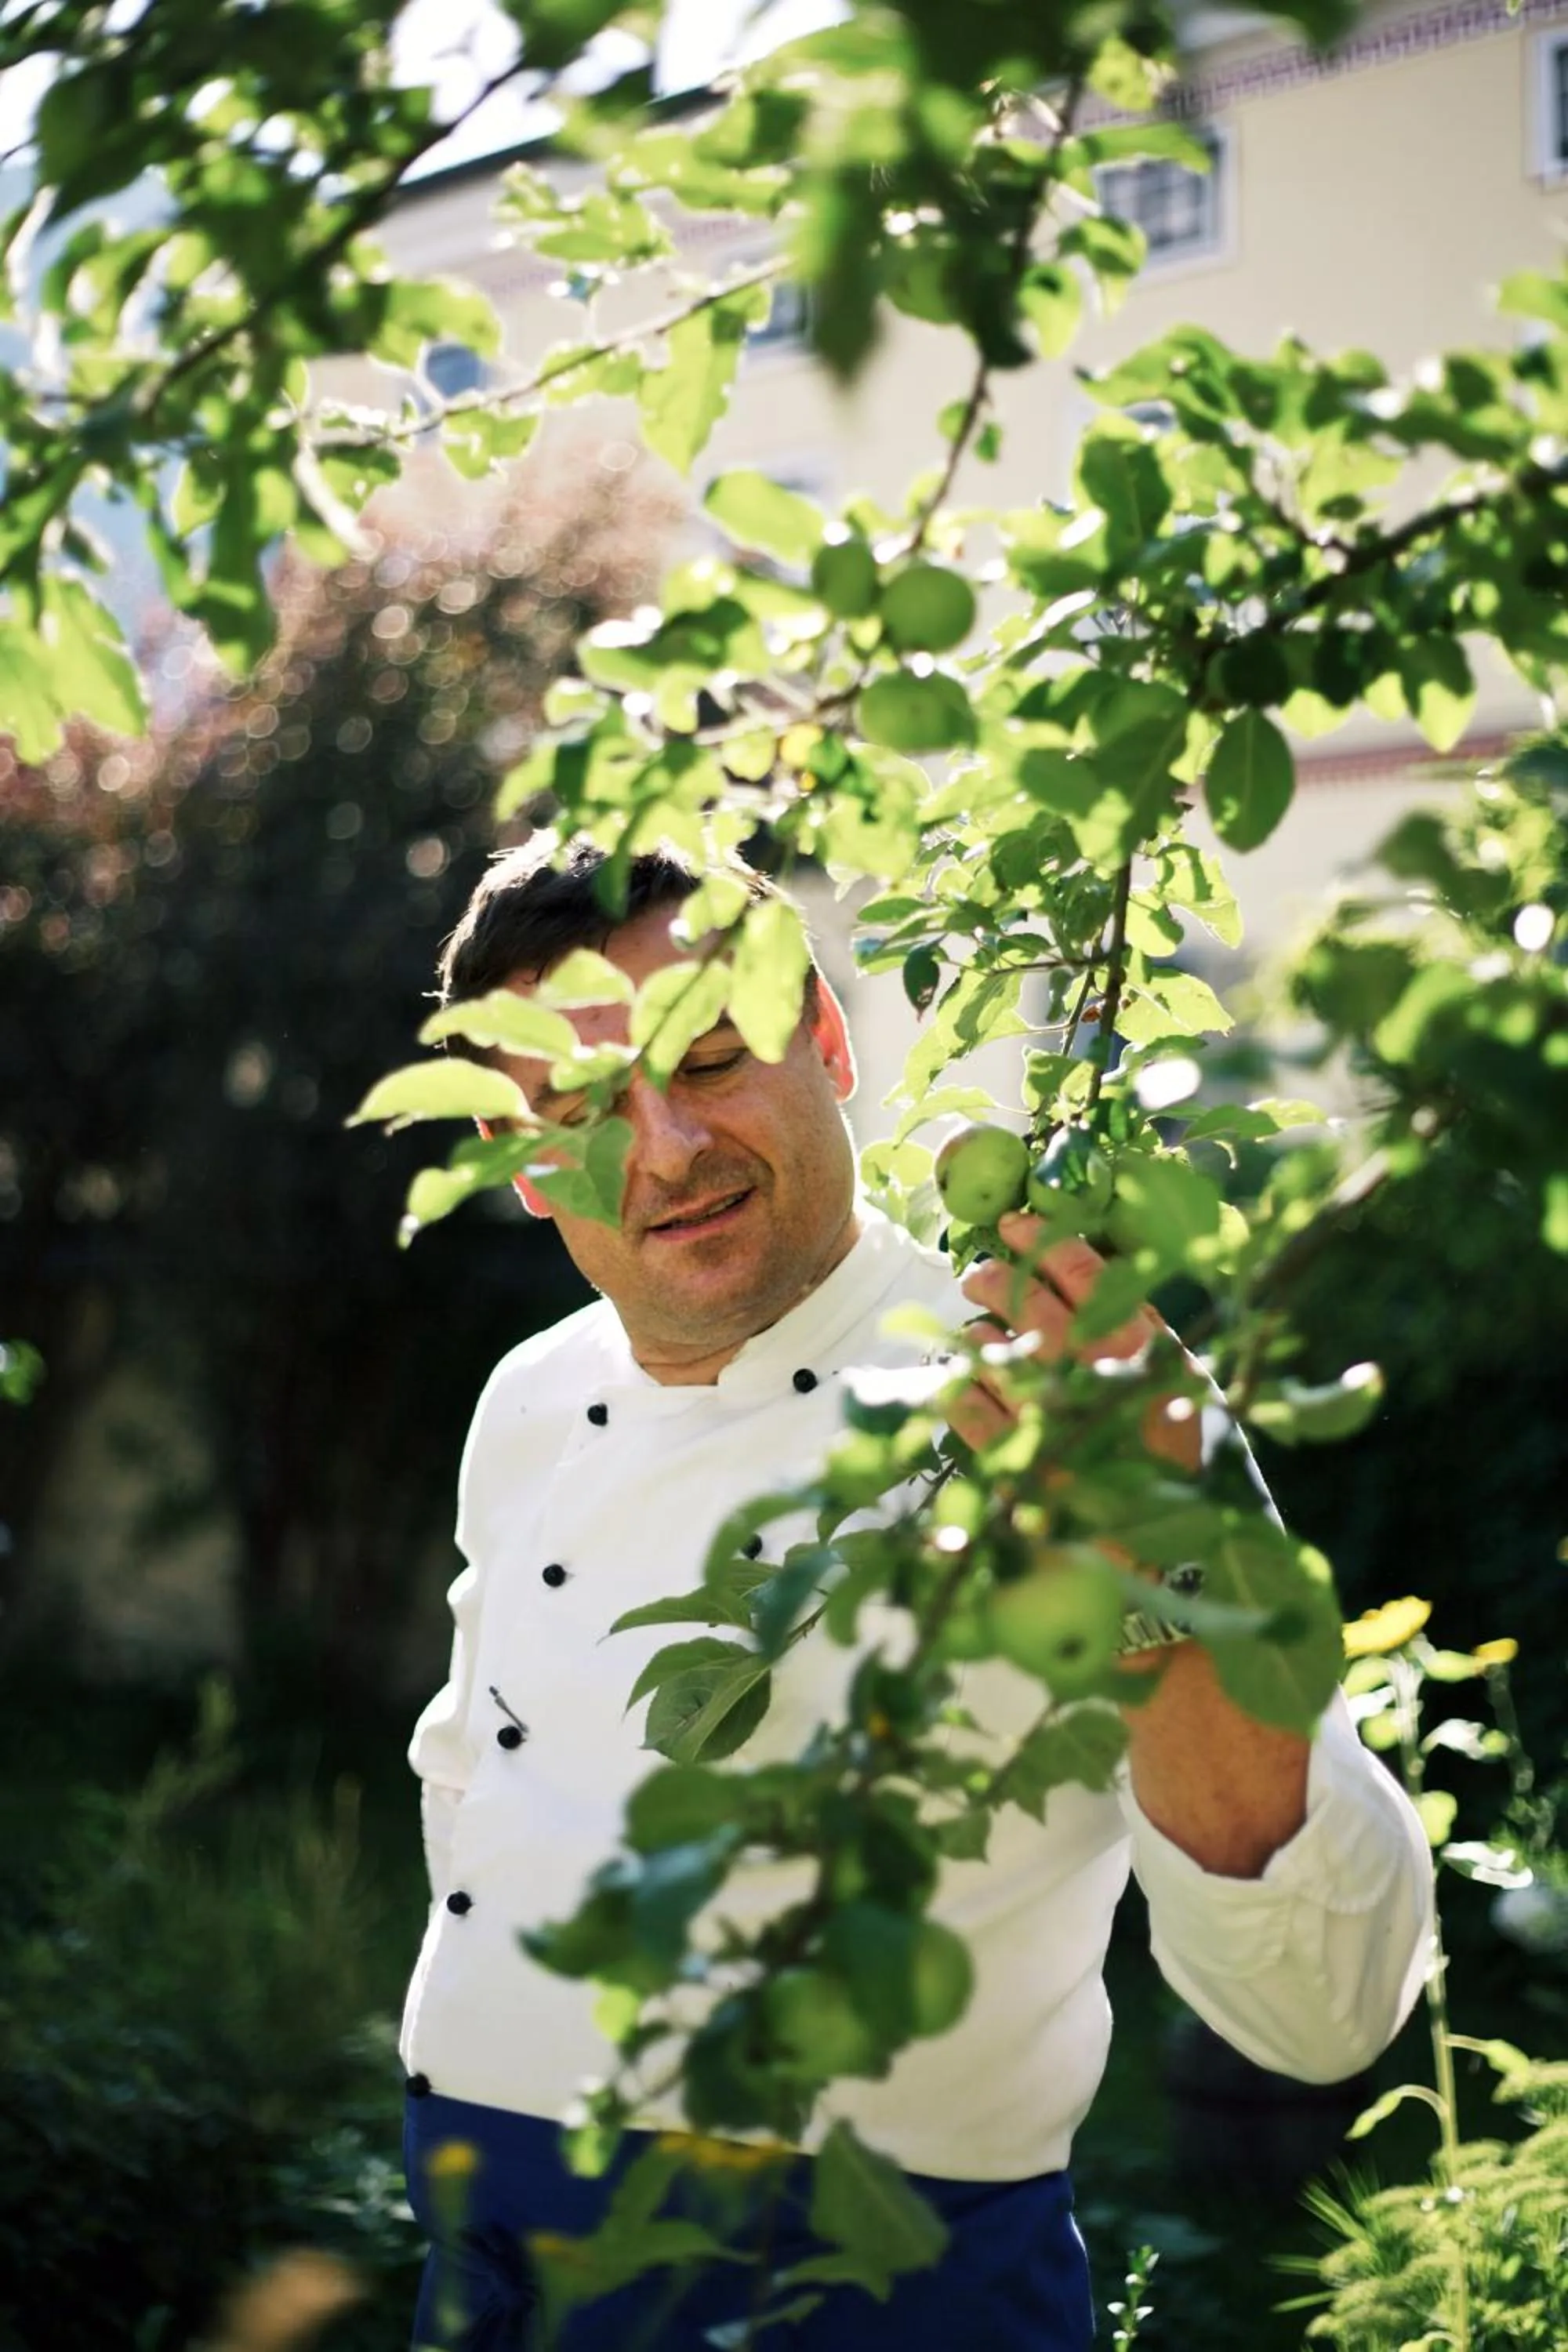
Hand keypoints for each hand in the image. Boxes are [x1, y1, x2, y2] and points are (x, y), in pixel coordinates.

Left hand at [950, 1210, 1198, 1470]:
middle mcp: (1086, 1369)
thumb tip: (1087, 1274)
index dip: (1040, 1238)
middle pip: (1025, 1300)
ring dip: (977, 1332)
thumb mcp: (1181, 1373)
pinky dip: (961, 1386)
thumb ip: (1141, 1323)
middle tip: (980, 1275)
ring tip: (976, 1327)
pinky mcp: (1015, 1458)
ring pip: (991, 1350)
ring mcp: (1046, 1413)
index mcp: (1133, 1343)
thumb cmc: (1179, 1445)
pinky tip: (964, 1378)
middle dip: (995, 1278)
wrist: (1169, 1527)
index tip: (1013, 1224)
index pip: (1078, 1269)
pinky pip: (969, 1408)